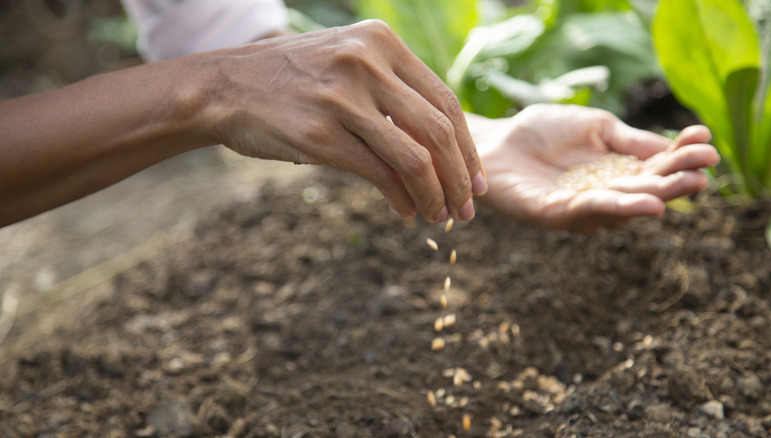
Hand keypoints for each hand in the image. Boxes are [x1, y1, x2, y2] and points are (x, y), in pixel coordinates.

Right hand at [206, 20, 485, 221]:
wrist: (225, 87)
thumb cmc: (293, 80)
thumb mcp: (347, 63)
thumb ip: (392, 89)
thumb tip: (440, 143)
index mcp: (380, 42)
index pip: (444, 99)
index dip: (467, 146)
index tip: (475, 179)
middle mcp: (366, 63)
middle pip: (438, 129)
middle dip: (460, 177)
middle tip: (468, 208)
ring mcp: (343, 98)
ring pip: (414, 157)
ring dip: (435, 195)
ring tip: (441, 216)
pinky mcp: (320, 134)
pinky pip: (379, 173)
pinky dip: (401, 198)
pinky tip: (407, 211)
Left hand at [471, 104, 719, 233]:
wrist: (495, 140)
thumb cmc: (543, 131)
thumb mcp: (596, 127)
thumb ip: (629, 140)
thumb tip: (674, 146)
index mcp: (618, 172)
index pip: (657, 167)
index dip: (682, 156)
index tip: (706, 140)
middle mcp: (604, 195)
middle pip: (645, 192)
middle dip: (675, 181)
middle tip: (703, 171)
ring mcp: (579, 209)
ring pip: (620, 207)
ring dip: (649, 197)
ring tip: (677, 189)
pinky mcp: (551, 215)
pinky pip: (585, 212)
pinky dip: (614, 206)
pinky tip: (641, 203)